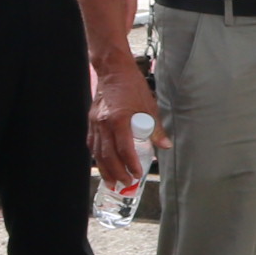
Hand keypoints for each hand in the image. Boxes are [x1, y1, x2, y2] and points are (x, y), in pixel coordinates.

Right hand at [90, 57, 162, 186]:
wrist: (113, 71)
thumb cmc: (132, 86)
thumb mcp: (148, 106)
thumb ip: (155, 128)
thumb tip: (164, 146)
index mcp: (119, 119)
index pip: (124, 149)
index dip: (131, 164)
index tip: (137, 174)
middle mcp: (104, 123)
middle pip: (108, 155)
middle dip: (117, 172)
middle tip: (125, 183)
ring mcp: (95, 123)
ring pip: (97, 153)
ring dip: (105, 169)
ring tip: (112, 182)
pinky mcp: (91, 122)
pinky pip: (92, 144)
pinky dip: (98, 157)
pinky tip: (103, 165)